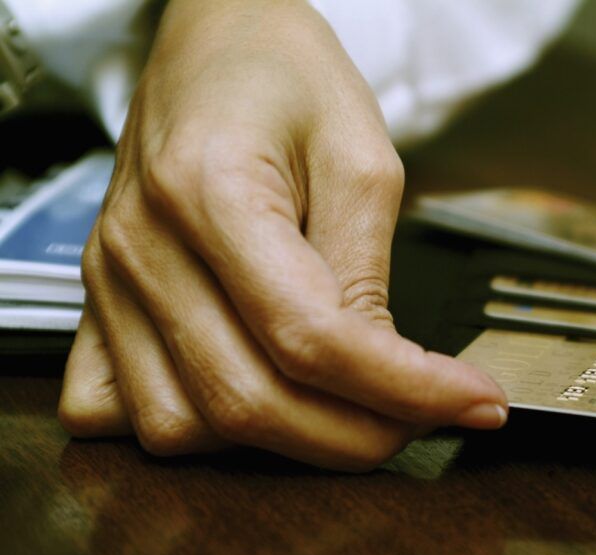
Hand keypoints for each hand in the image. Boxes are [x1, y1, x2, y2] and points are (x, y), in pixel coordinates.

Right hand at [57, 0, 506, 470]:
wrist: (218, 46)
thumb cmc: (287, 78)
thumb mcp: (361, 158)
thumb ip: (366, 273)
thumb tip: (385, 372)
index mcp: (211, 190)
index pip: (314, 339)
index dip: (405, 389)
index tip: (472, 400)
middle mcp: (144, 247)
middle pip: (251, 400)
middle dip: (358, 434)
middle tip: (425, 416)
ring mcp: (110, 281)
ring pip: (187, 427)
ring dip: (283, 441)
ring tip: (349, 406)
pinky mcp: (98, 300)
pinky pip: (114, 410)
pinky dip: (193, 431)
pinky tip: (249, 399)